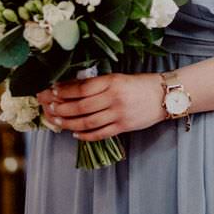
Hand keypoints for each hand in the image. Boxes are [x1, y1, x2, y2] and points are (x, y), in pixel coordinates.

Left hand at [37, 72, 166, 141]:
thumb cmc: (141, 84)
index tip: (50, 91)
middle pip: (80, 106)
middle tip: (47, 107)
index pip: (82, 87)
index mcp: (113, 82)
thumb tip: (71, 89)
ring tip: (56, 120)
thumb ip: (99, 84)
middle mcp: (114, 98)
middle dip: (60, 107)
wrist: (166, 95)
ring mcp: (119, 114)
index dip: (63, 91)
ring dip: (68, 122)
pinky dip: (85, 135)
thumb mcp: (119, 78)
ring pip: (86, 122)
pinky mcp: (124, 127)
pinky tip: (74, 133)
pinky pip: (100, 134)